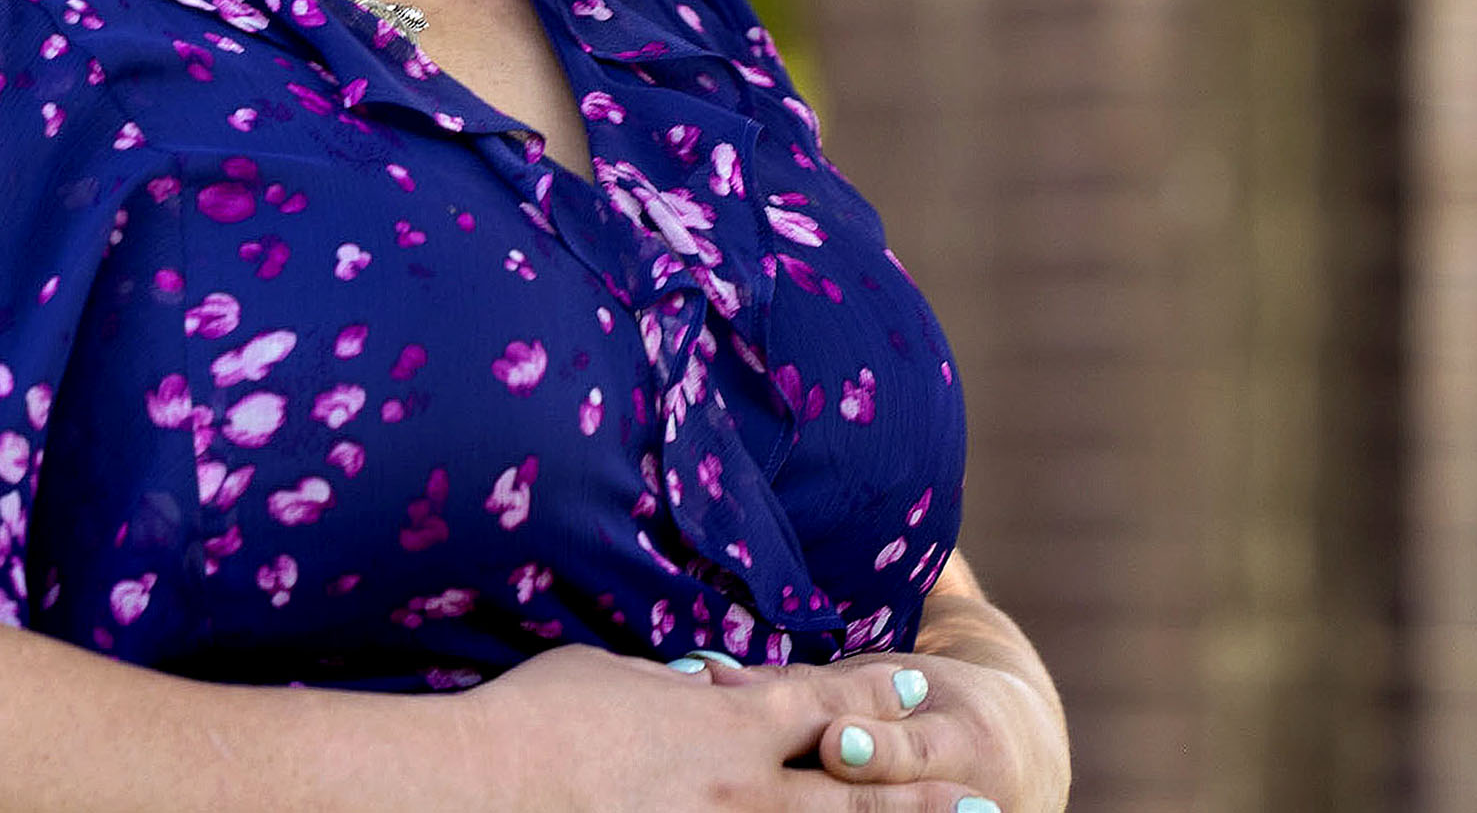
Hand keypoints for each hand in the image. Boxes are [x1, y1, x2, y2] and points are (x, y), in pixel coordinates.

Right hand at [457, 644, 1000, 811]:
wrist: (493, 780)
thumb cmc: (539, 715)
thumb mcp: (614, 676)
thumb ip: (671, 687)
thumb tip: (699, 685)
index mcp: (727, 723)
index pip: (822, 704)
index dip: (873, 698)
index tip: (917, 692)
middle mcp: (744, 786)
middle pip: (855, 789)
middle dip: (922, 796)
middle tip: (984, 801)